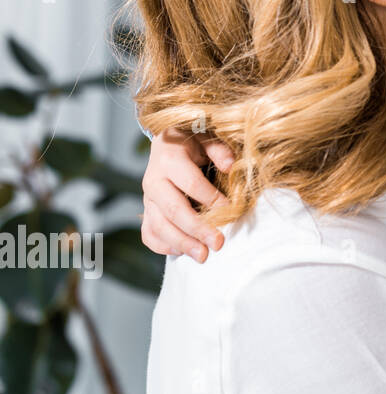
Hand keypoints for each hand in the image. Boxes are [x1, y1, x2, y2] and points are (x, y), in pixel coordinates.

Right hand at [140, 126, 233, 260]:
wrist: (167, 143)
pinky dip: (163, 245)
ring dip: (181, 243)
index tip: (231, 210)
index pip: (190, 183)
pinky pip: (148, 233)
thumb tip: (231, 165)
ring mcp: (147, 198)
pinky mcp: (146, 211)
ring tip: (202, 256)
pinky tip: (182, 252)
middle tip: (218, 244)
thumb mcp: (207, 138)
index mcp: (169, 159)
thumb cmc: (193, 142)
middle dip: (197, 229)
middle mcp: (153, 180)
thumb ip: (220, 150)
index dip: (211, 198)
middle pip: (173, 210)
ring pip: (158, 226)